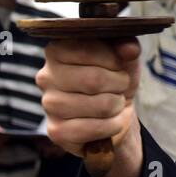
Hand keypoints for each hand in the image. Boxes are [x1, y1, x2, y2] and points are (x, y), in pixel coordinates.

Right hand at [37, 38, 141, 162]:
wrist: (115, 111)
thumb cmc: (115, 77)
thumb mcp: (125, 56)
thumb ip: (127, 45)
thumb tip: (130, 48)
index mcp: (57, 50)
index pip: (86, 50)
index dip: (113, 60)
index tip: (118, 66)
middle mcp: (46, 76)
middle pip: (94, 80)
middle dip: (119, 84)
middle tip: (121, 86)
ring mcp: (49, 105)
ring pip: (100, 105)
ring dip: (117, 105)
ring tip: (114, 102)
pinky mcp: (56, 131)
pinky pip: (94, 129)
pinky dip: (112, 125)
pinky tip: (111, 121)